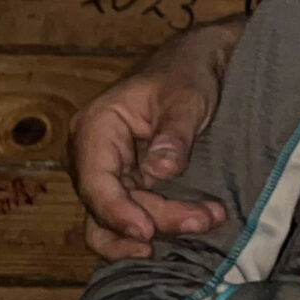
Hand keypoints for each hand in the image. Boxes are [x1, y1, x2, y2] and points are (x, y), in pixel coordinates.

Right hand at [68, 17, 242, 260]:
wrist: (195, 66)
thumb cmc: (186, 74)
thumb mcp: (187, 97)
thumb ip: (174, 133)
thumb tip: (160, 171)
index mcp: (96, 128)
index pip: (95, 182)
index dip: (117, 212)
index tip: (146, 233)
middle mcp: (92, 157)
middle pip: (108, 208)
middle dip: (155, 220)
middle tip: (204, 220)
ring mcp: (109, 174)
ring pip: (118, 220)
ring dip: (161, 227)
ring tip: (207, 220)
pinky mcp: (128, 185)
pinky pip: (134, 215)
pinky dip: (162, 222)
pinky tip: (193, 225)